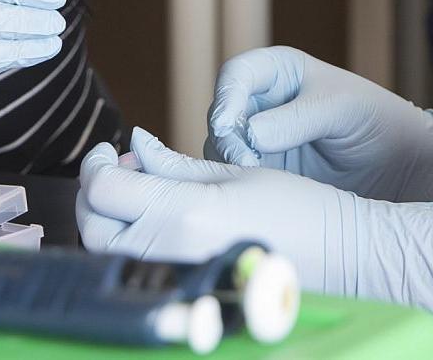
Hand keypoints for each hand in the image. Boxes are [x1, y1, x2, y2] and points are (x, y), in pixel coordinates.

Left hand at [77, 128, 432, 338]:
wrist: (341, 256)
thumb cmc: (301, 209)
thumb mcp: (237, 171)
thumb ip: (177, 163)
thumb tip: (136, 144)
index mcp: (185, 214)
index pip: (104, 190)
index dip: (96, 165)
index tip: (110, 151)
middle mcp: (171, 251)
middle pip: (92, 226)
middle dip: (93, 192)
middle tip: (116, 168)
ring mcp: (177, 276)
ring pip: (106, 251)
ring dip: (107, 218)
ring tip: (137, 190)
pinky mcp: (186, 288)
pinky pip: (134, 266)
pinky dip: (127, 240)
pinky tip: (155, 219)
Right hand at [207, 46, 432, 207]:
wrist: (401, 167)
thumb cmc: (377, 122)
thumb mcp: (340, 110)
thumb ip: (296, 119)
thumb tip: (250, 134)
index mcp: (279, 72)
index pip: (237, 75)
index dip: (227, 96)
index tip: (228, 124)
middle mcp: (264, 103)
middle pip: (222, 113)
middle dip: (226, 134)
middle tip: (244, 159)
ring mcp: (262, 138)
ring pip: (223, 146)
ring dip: (230, 160)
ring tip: (255, 175)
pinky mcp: (267, 171)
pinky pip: (239, 175)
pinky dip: (240, 182)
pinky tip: (258, 191)